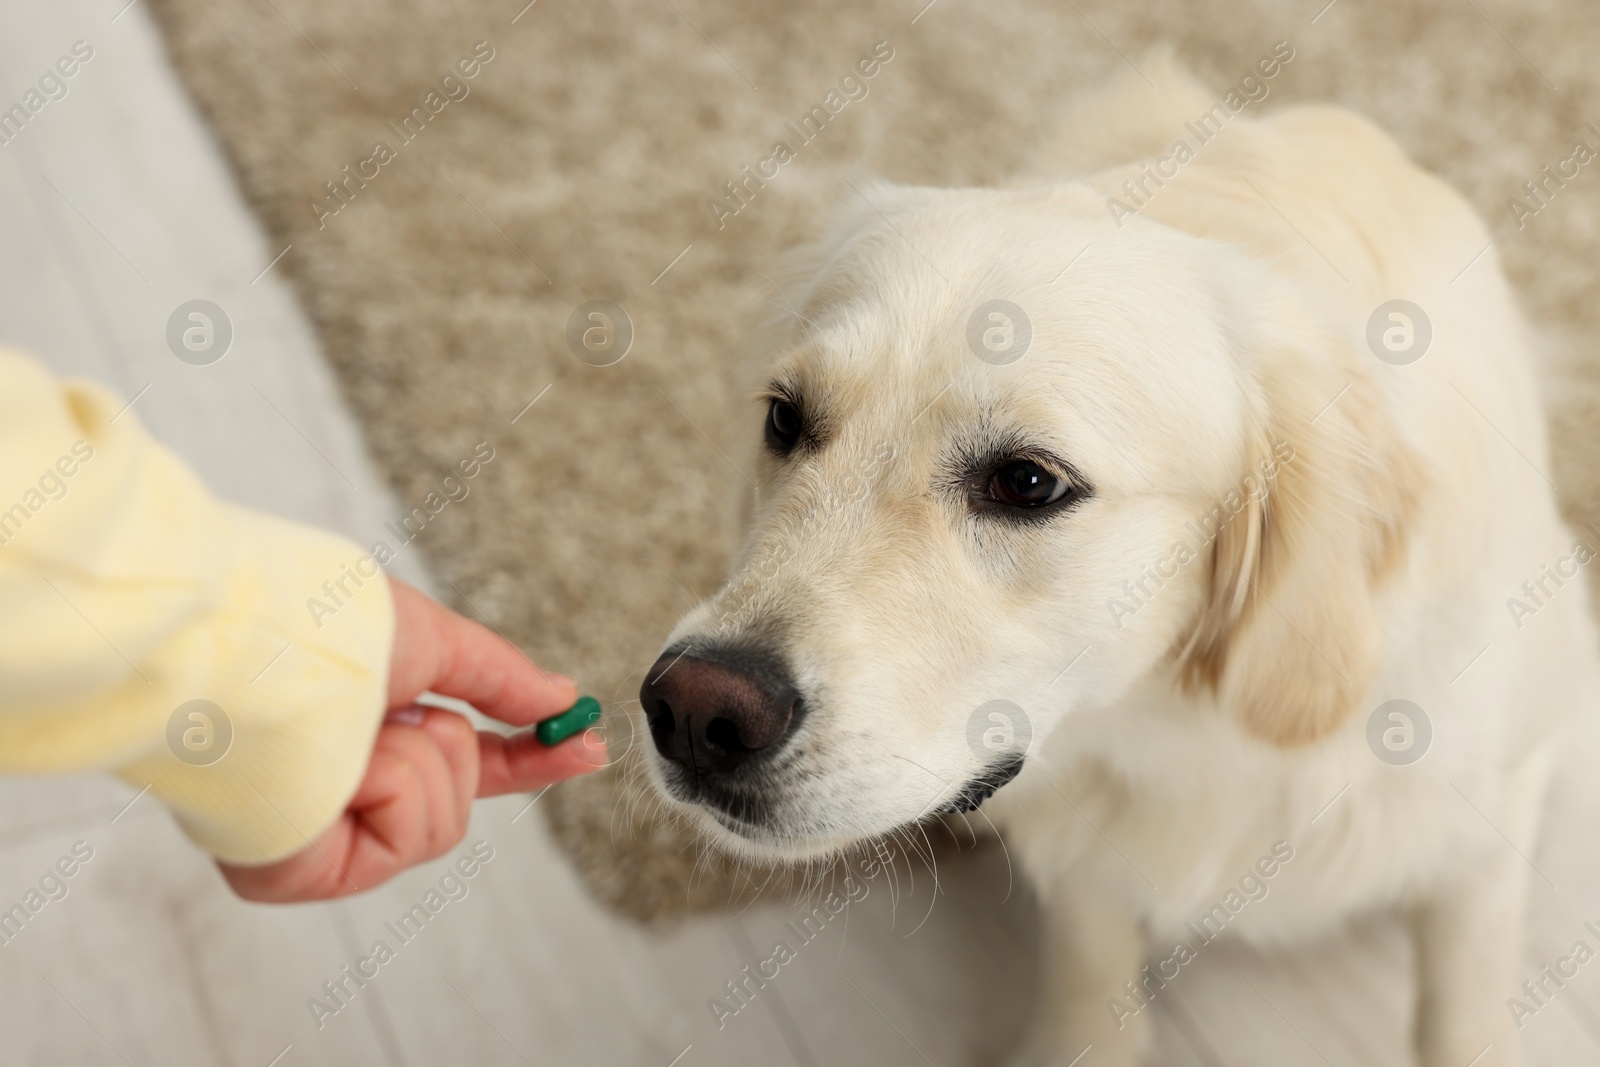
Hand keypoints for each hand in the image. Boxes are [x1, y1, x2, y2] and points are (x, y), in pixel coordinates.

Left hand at [220, 577, 605, 900]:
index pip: (462, 763)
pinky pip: (401, 843)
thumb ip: (501, 679)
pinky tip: (346, 765)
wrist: (259, 644)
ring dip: (420, 761)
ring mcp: (315, 835)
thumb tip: (562, 698)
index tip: (587, 746)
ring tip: (363, 730)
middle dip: (452, 748)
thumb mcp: (434, 640)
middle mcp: (338, 788)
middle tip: (412, 713)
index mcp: (365, 732)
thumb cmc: (321, 627)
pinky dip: (393, 787)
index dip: (525, 759)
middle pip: (456, 802)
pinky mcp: (293, 872)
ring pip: (439, 824)